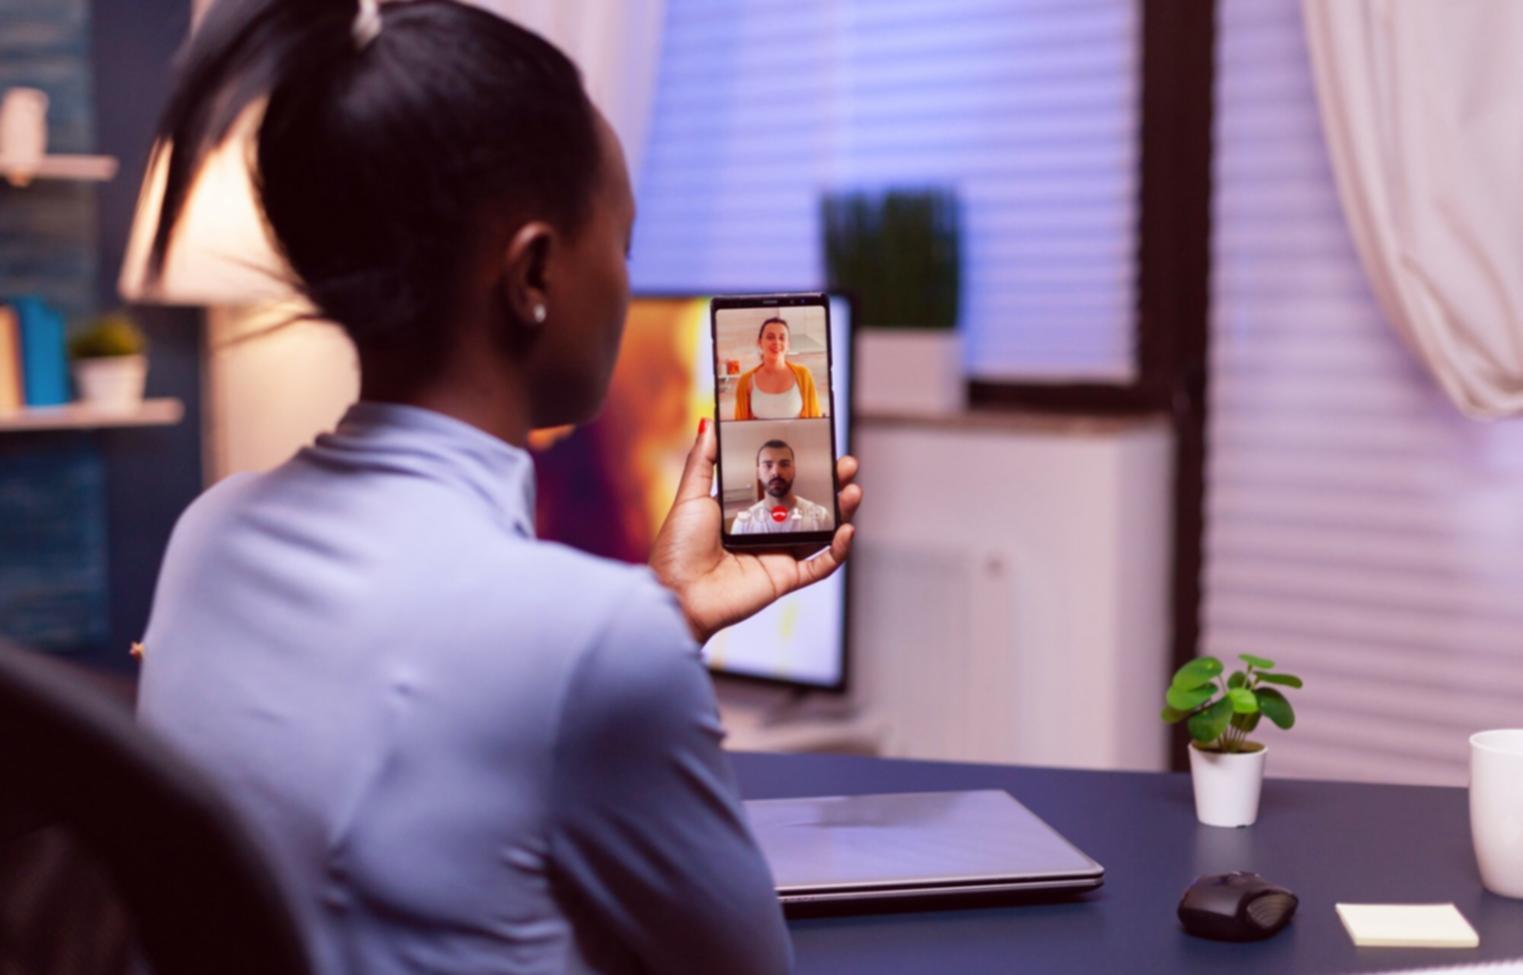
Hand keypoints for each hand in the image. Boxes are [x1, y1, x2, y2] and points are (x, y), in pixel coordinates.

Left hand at [650, 420, 861, 643]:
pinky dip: (837, 551)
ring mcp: (778, 554)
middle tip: (846, 464)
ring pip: (821, 531)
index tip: (820, 444)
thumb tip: (710, 423)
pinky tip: (846, 530)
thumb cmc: (678, 548)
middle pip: (809, 504)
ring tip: (854, 490)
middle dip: (832, 484)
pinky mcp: (784, 578)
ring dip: (842, 511)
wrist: (677, 594)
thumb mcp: (690, 497)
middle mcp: (766, 530)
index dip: (804, 466)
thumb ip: (703, 461)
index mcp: (746, 509)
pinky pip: (819, 565)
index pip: (783, 482)